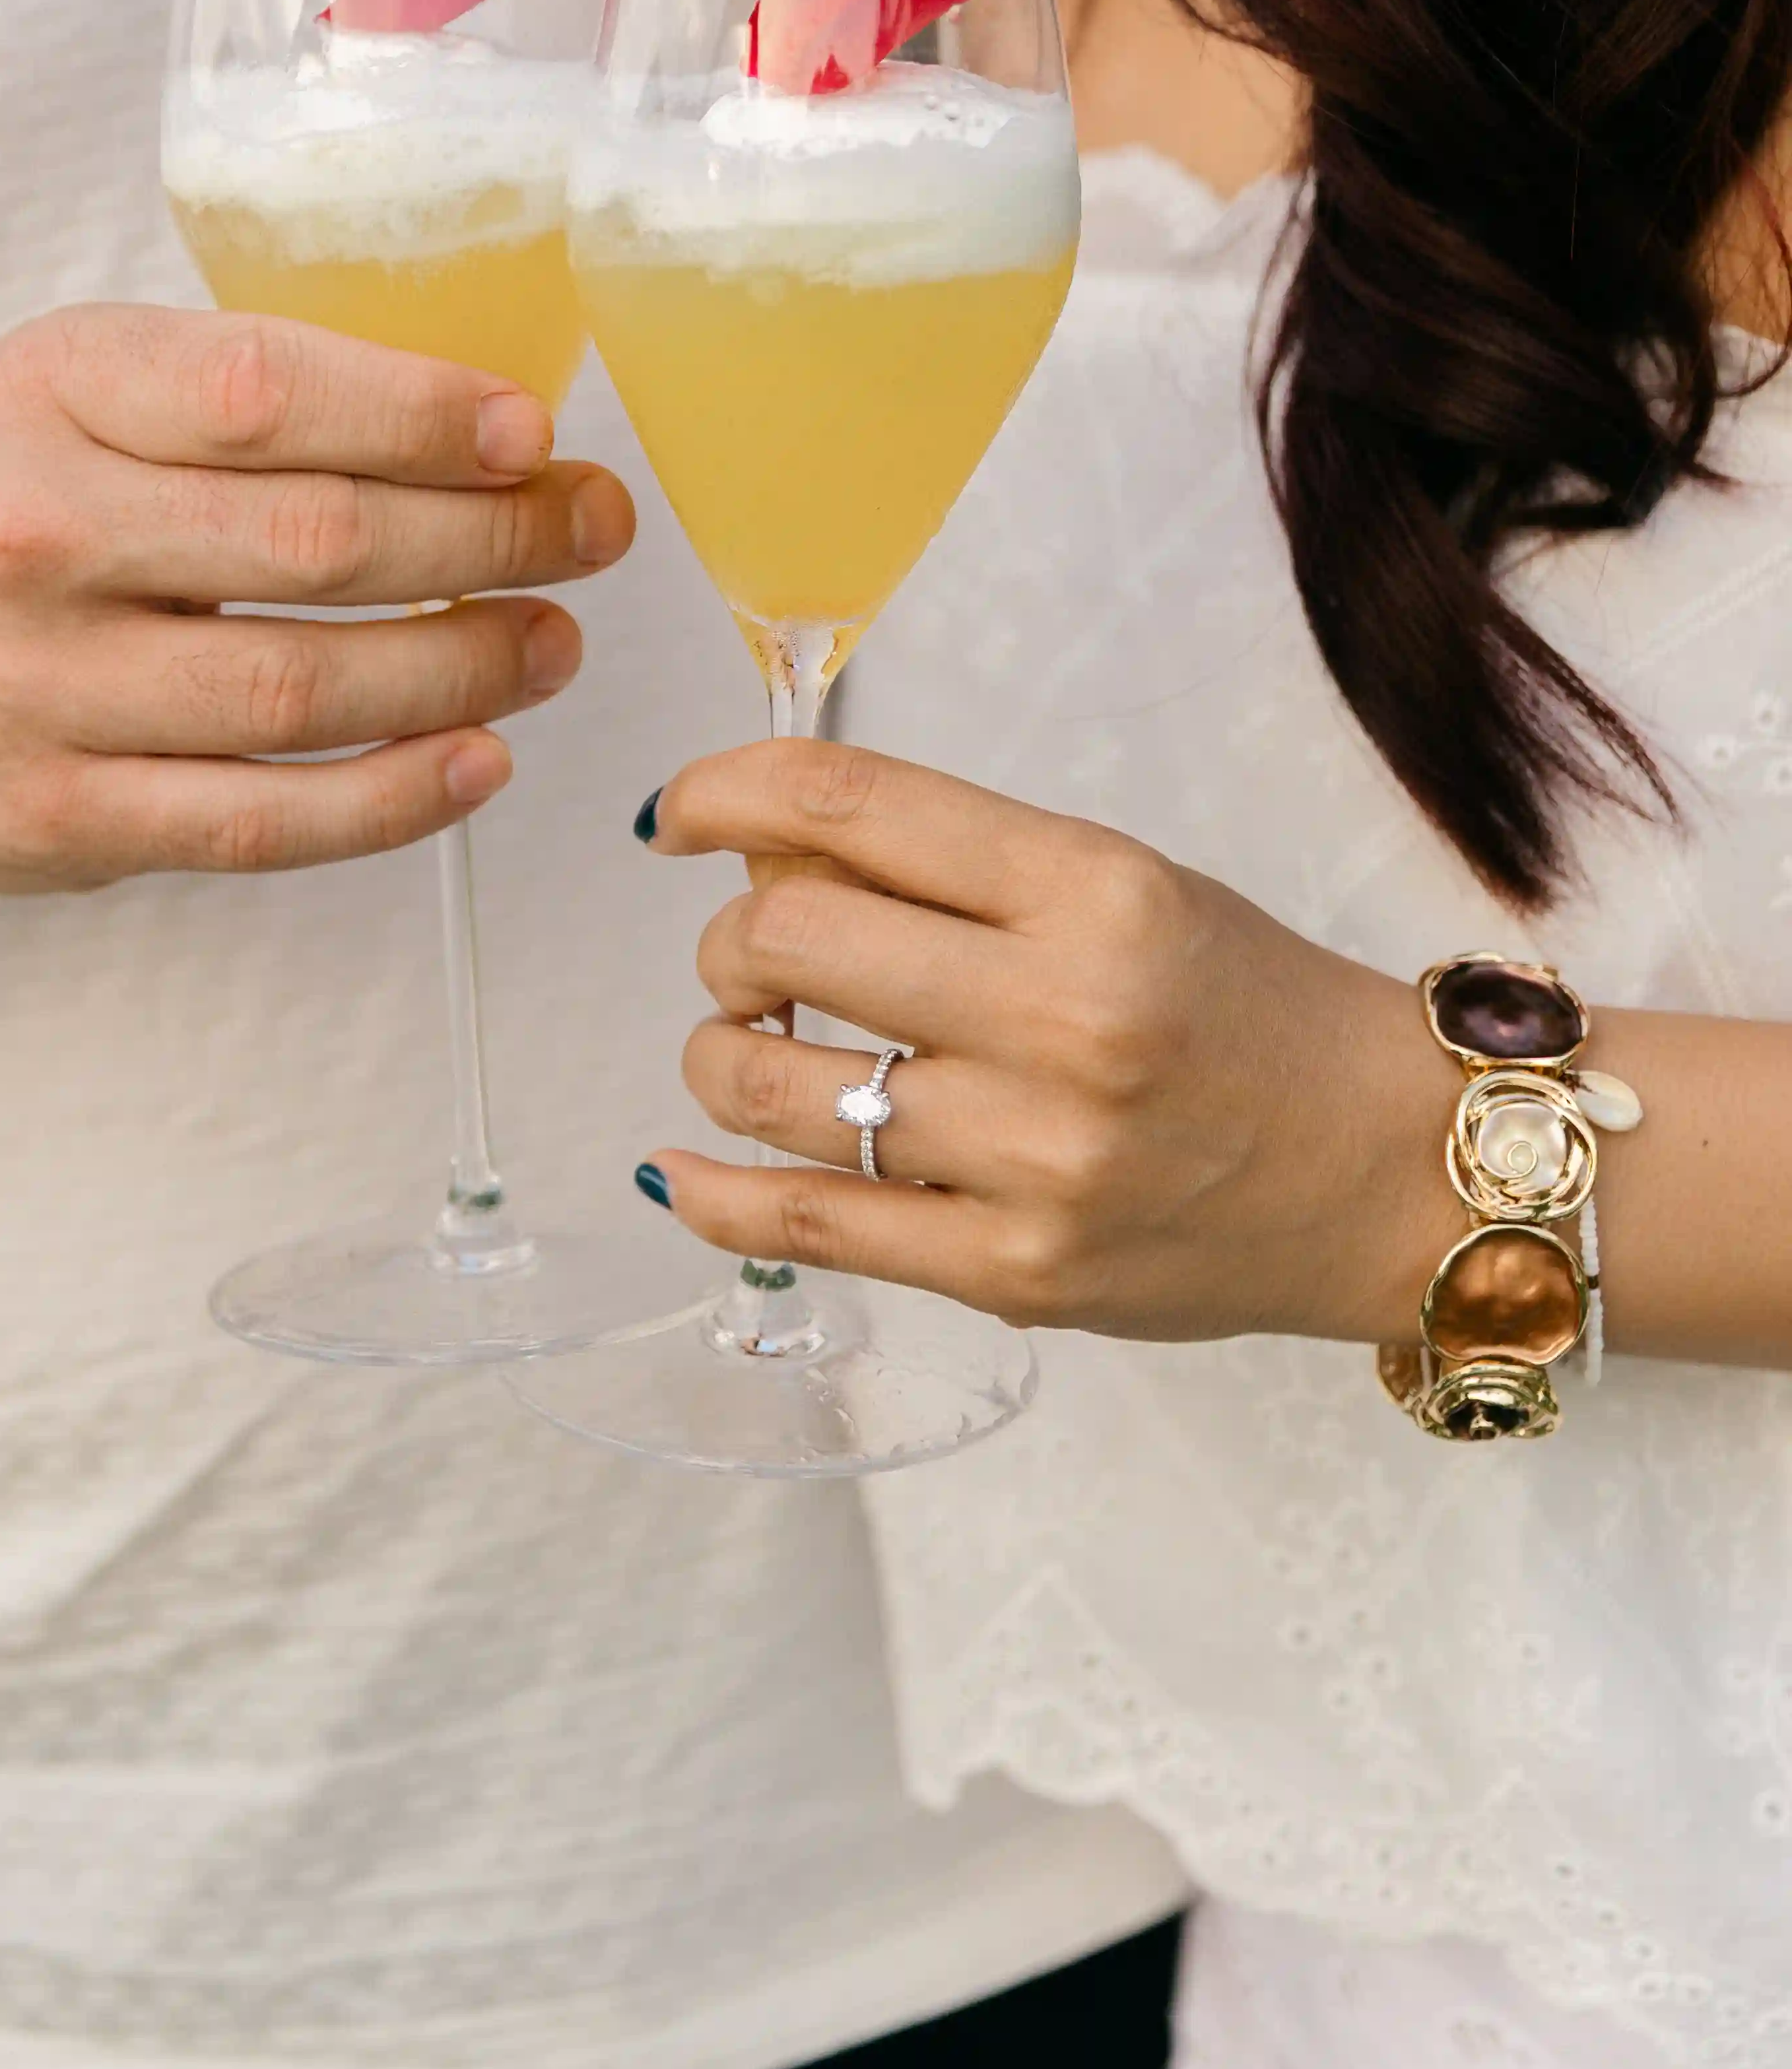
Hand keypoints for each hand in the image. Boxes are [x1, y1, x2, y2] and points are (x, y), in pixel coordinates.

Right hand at [0, 307, 633, 888]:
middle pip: (311, 545)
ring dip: (463, 670)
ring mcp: (40, 690)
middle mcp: (34, 536)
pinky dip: (391, 799)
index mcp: (53, 391)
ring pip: (301, 693)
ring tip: (555, 641)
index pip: (266, 391)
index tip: (533, 434)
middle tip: (591, 532)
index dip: (421, 415)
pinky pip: (260, 822)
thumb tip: (484, 422)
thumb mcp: (80, 382)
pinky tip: (480, 759)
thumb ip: (244, 390)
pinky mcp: (58, 819)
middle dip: (489, 540)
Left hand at [637, 740, 1449, 1346]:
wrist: (1394, 1169)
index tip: (675, 815)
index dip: (722, 793)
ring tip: (759, 1049)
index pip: (850, 804)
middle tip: (762, 957)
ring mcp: (1035, 1159)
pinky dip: (711, 1193)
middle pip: (784, 937)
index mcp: (1093, 891)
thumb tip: (753, 850)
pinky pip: (805, 1226)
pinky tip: (681, 1169)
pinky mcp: (1014, 1276)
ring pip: (766, 1085)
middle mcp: (1062, 1018)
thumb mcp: (1121, 884)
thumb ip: (950, 868)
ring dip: (721, 1052)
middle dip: (733, 938)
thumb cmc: (1246, 1009)